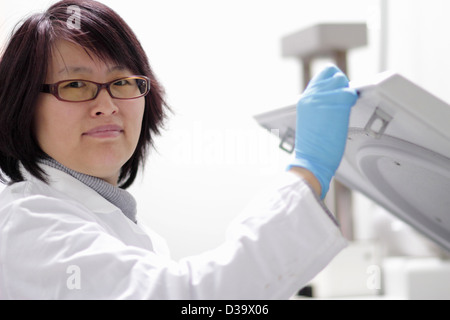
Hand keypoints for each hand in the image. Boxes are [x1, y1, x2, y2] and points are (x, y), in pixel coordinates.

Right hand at [288, 65, 357, 198]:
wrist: (311, 161)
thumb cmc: (313, 147)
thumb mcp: (311, 120)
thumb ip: (320, 105)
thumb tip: (335, 99)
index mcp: (305, 99)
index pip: (325, 74)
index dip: (335, 81)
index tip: (338, 94)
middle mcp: (311, 95)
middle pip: (335, 74)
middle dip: (343, 87)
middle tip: (342, 104)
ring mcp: (321, 99)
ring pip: (342, 81)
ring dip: (347, 94)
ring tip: (343, 110)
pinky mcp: (334, 105)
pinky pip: (349, 94)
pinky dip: (351, 101)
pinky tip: (346, 113)